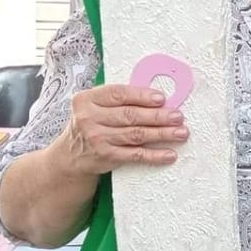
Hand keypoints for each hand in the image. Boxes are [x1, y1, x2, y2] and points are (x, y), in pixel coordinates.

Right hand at [63, 84, 187, 171]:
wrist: (70, 156)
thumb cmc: (90, 123)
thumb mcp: (94, 105)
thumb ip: (117, 99)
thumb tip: (155, 97)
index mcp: (87, 100)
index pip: (118, 94)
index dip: (142, 96)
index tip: (161, 98)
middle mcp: (90, 119)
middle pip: (130, 115)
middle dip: (158, 116)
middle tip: (177, 116)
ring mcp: (98, 139)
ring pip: (136, 134)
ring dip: (162, 134)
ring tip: (180, 132)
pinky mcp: (107, 156)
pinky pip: (135, 155)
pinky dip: (155, 155)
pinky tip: (169, 154)